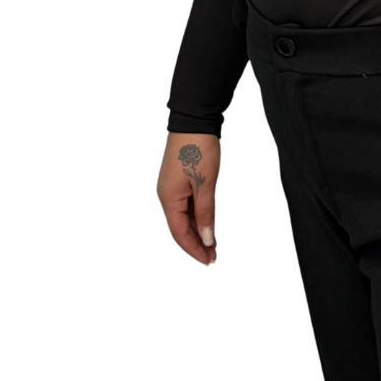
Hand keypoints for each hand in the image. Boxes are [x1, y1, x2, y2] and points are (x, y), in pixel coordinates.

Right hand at [157, 132, 219, 264]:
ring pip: (184, 216)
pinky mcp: (179, 180)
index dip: (193, 249)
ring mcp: (172, 187)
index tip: (208, 260)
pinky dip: (197, 216)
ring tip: (213, 245)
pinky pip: (187, 205)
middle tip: (213, 257)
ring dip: (198, 231)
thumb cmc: (197, 149)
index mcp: (168, 198)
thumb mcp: (205, 183)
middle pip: (180, 227)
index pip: (179, 233)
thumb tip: (207, 238)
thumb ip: (206, 212)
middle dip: (196, 243)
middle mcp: (166, 195)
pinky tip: (207, 223)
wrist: (193, 120)